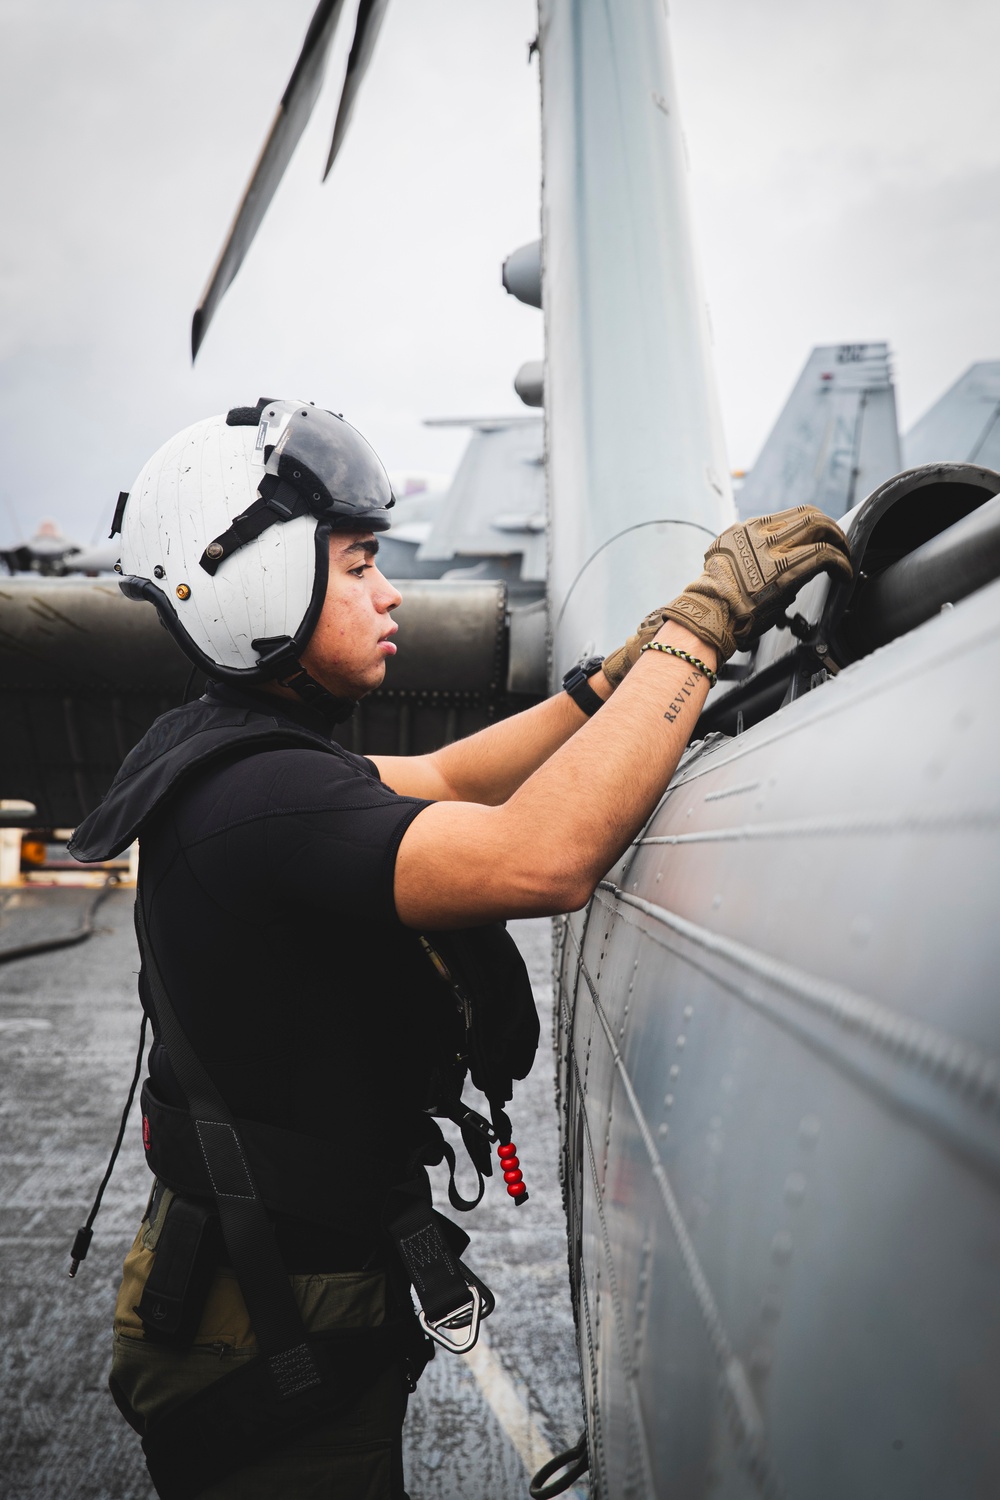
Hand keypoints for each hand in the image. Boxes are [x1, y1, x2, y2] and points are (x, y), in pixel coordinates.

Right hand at [602, 506, 852, 684]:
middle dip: (829, 528)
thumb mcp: (726, 569)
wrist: (705, 617)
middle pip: (808, 513)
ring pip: (820, 526)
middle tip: (838, 545)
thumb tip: (775, 571)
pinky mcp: (786, 570)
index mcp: (743, 531)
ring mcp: (773, 549)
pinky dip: (840, 563)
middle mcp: (758, 533)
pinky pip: (824, 555)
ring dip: (839, 542)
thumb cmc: (714, 605)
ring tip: (845, 558)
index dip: (809, 525)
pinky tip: (843, 575)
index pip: (786, 516)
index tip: (817, 539)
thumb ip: (750, 562)